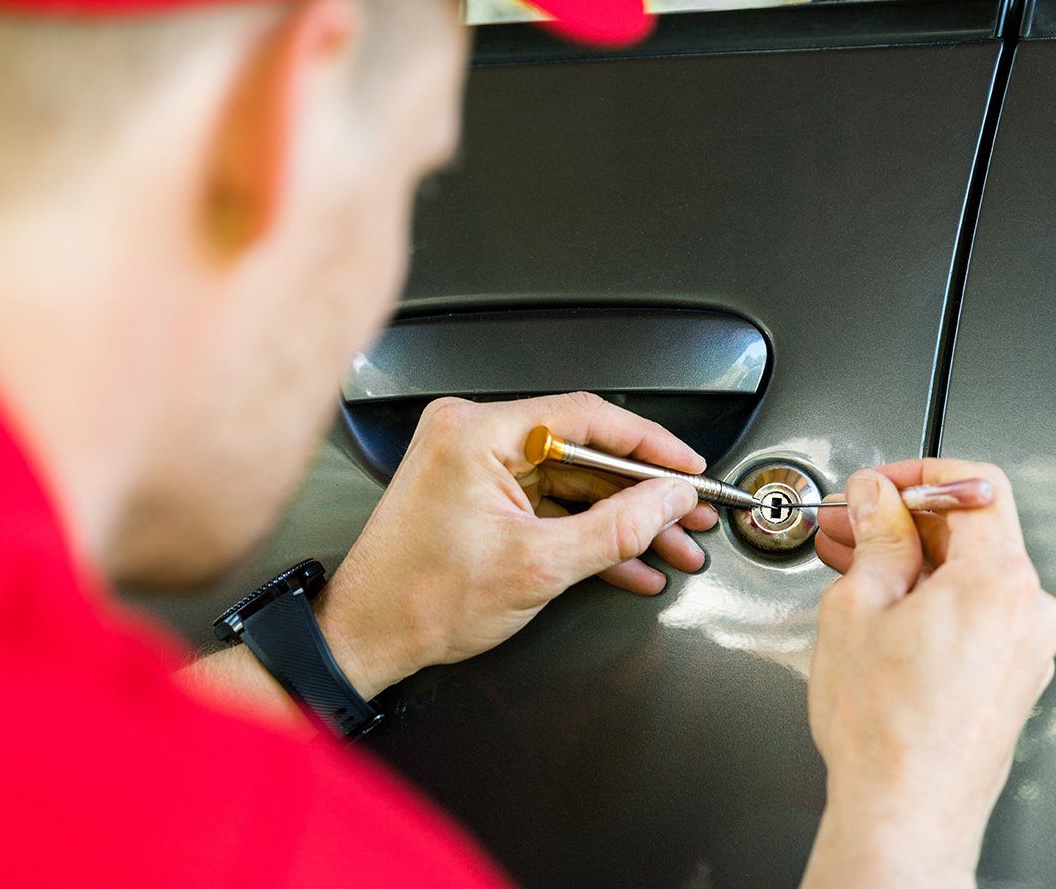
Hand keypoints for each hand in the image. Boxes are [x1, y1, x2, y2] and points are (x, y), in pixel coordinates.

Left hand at [314, 392, 718, 698]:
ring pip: (571, 482)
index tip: (688, 468)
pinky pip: (547, 504)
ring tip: (671, 546)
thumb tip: (668, 500)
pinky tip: (629, 561)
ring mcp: (473, 465)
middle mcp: (471, 436)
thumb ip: (616, 528)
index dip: (650, 445)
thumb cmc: (419, 599)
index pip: (587, 418)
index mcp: (477, 432)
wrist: (366, 638)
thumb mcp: (538, 566)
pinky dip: (587, 532)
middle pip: (584, 451)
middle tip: (689, 515)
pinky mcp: (477, 496)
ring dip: (622, 519)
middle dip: (643, 493)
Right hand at [801, 460, 1055, 888]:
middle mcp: (1032, 611)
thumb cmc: (885, 730)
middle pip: (975, 530)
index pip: (978, 485)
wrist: (906, 811)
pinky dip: (935, 600)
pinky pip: (979, 614)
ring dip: (916, 562)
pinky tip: (886, 611)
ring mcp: (1030, 649)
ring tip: (854, 569)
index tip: (880, 485)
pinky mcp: (1017, 677)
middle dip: (907, 521)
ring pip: (973, 575)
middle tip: (851, 525)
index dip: (919, 475)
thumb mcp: (857, 607)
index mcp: (1000, 580)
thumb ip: (875, 537)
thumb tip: (877, 499)